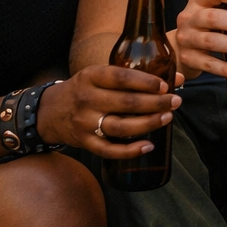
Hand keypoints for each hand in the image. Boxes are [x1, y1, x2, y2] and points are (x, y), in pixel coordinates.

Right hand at [38, 65, 181, 158]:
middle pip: (126, 103)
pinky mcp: (84, 142)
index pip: (121, 78)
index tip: (165, 85)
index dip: (145, 82)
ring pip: (120, 127)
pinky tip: (149, 145)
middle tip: (175, 101)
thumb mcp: (101, 75)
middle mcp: (87, 99)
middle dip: (155, 103)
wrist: (48, 111)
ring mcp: (85, 123)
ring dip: (148, 123)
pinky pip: (109, 150)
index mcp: (91, 77)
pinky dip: (130, 151)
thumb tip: (177, 78)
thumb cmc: (84, 89)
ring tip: (167, 118)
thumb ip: (134, 76)